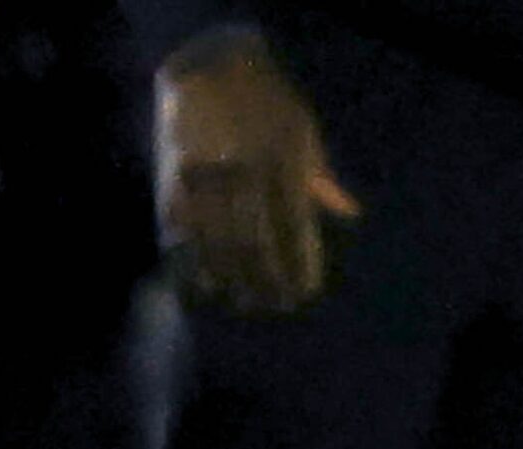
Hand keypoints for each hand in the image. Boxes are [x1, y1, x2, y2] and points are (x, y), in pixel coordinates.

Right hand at [156, 29, 357, 313]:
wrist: (207, 68)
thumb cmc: (264, 100)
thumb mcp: (302, 127)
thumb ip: (320, 175)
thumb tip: (349, 213)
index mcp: (282, 159)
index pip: (293, 225)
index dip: (299, 263)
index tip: (304, 293)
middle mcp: (244, 174)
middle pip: (255, 244)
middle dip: (267, 281)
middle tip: (275, 307)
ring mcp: (205, 181)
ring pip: (217, 246)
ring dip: (231, 282)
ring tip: (242, 304)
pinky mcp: (172, 185)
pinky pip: (181, 235)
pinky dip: (191, 266)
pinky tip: (202, 288)